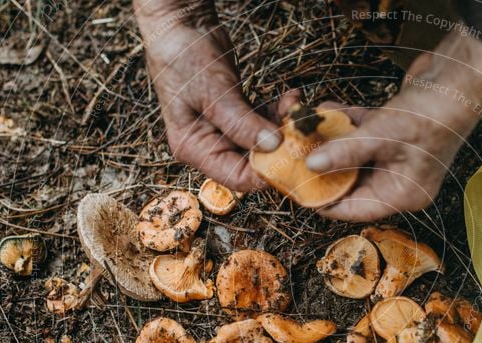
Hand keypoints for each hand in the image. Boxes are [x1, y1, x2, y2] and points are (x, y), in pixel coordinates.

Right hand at [134, 0, 298, 190]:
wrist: (181, 25)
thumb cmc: (184, 58)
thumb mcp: (213, 92)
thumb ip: (241, 122)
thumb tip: (273, 146)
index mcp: (194, 148)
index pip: (235, 177)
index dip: (265, 172)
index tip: (291, 156)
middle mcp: (209, 145)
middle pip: (252, 162)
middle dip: (279, 147)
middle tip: (300, 127)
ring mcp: (224, 131)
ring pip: (262, 142)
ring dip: (282, 126)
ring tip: (295, 106)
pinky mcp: (237, 116)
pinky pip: (262, 123)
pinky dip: (277, 113)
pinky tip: (290, 98)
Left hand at [307, 32, 481, 221]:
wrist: (461, 75)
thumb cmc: (432, 113)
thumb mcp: (382, 135)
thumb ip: (346, 152)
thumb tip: (312, 166)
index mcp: (404, 194)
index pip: (357, 209)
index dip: (326, 203)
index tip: (299, 194)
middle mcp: (401, 180)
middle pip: (353, 182)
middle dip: (325, 168)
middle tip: (295, 161)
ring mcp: (398, 156)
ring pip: (355, 156)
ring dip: (332, 142)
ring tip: (306, 131)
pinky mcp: (395, 133)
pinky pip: (363, 135)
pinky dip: (346, 124)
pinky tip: (326, 110)